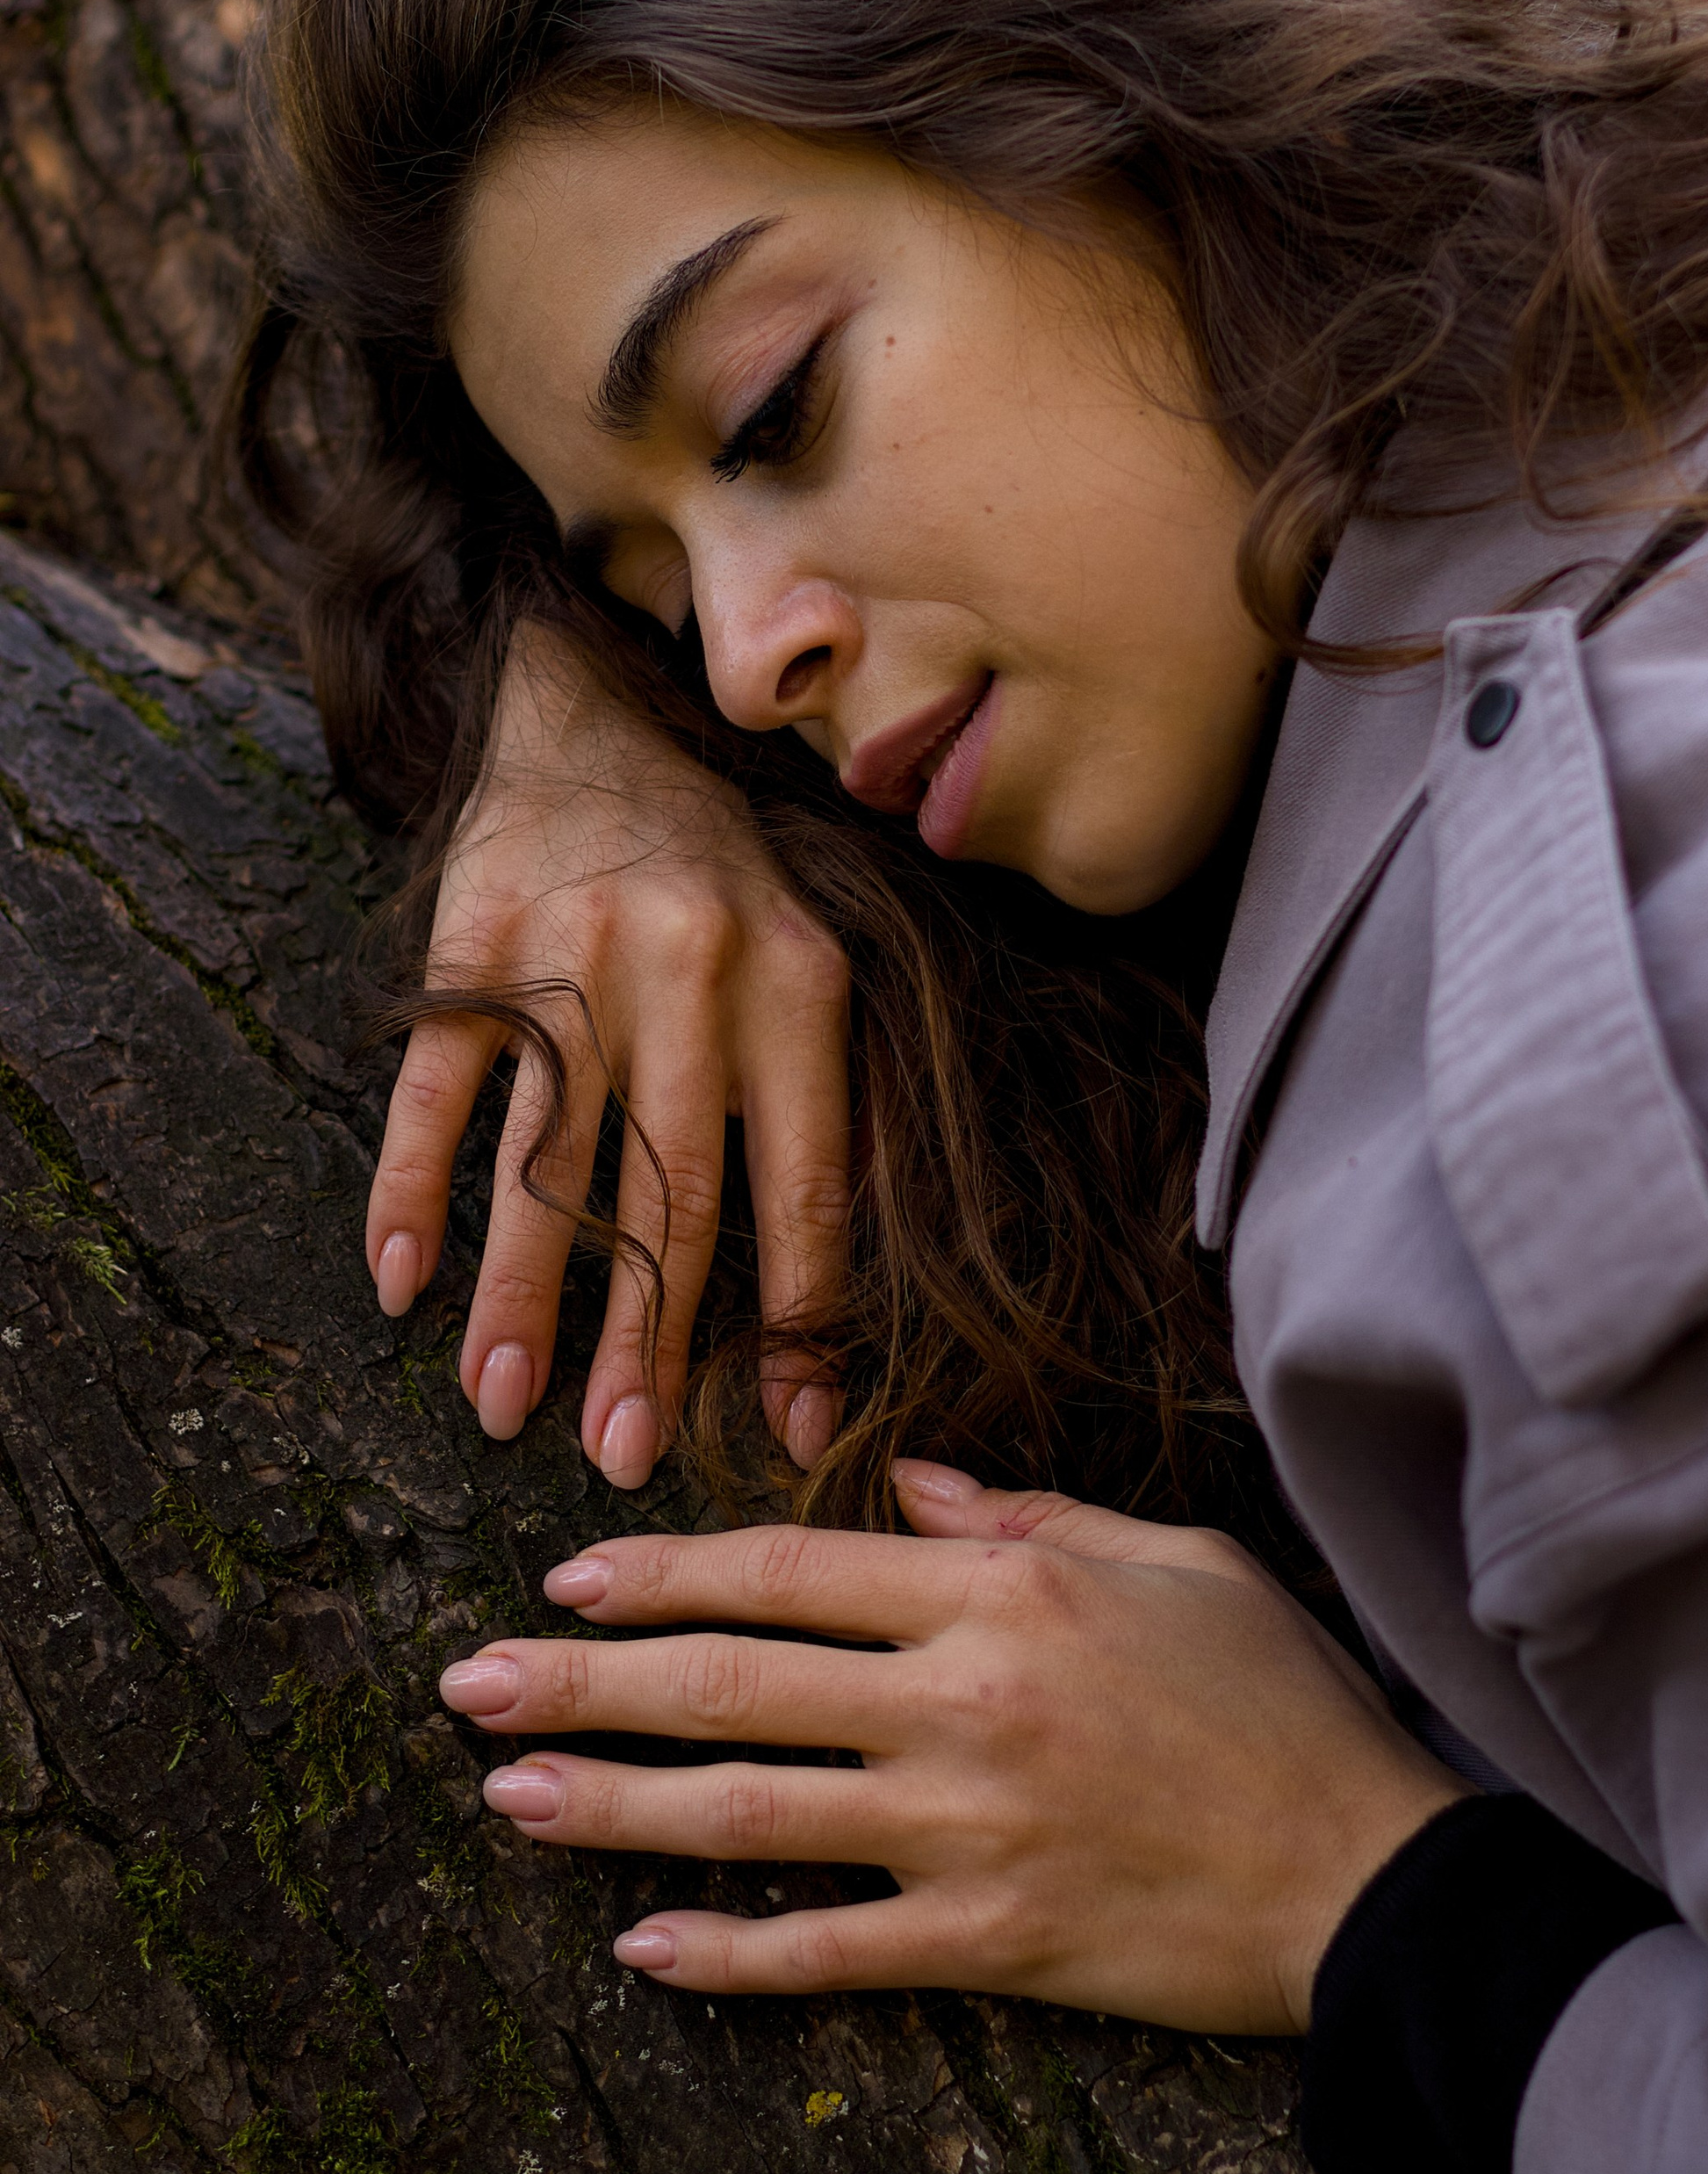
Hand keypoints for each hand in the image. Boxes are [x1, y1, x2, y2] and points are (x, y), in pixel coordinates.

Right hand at [365, 619, 848, 1485]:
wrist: (591, 715)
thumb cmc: (718, 874)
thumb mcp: (811, 956)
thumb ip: (833, 1095)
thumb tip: (845, 1280)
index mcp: (796, 983)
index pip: (802, 1178)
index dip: (801, 1313)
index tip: (796, 1432)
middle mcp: (690, 970)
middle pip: (666, 1191)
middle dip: (646, 1340)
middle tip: (625, 1458)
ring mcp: (570, 957)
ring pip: (546, 1157)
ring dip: (522, 1297)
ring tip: (503, 1410)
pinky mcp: (469, 946)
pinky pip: (437, 1088)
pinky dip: (410, 1187)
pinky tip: (396, 1282)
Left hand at [435, 1464, 1469, 2031]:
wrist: (1366, 1868)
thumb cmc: (1280, 1696)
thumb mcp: (1171, 1556)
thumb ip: (1030, 1516)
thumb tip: (915, 1486)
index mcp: (1003, 1592)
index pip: (791, 1569)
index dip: (667, 1570)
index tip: (570, 1573)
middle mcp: (964, 1702)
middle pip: (735, 1683)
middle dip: (585, 1678)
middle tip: (467, 1683)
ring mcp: (969, 1830)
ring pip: (750, 1812)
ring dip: (611, 1805)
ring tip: (507, 1796)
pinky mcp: (991, 1941)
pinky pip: (829, 1950)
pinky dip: (727, 1952)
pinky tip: (639, 1948)